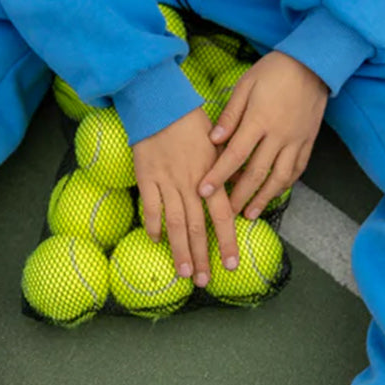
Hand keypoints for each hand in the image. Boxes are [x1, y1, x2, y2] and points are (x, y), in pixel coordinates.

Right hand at [132, 107, 238, 285]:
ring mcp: (167, 182)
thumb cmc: (193, 122)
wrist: (162, 104)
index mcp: (211, 176)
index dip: (226, 242)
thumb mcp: (217, 144)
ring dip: (179, 250)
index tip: (231, 264)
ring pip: (174, 223)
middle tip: (203, 281)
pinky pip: (150, 207)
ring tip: (183, 273)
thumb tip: (238, 191)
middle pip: (196, 227)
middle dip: (201, 257)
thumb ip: (225, 170)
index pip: (222, 216)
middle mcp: (190, 183)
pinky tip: (156, 241)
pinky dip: (153, 225)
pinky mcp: (146, 177)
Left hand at [197, 51, 328, 217]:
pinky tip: (274, 193)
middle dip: (239, 196)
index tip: (203, 191)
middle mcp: (278, 135)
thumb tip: (214, 140)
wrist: (312, 64)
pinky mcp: (308, 141)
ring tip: (250, 213)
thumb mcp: (245, 85)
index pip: (235, 156)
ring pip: (279, 178)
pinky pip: (297, 169)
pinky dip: (285, 185)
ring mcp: (296, 140)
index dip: (218, 176)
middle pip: (256, 173)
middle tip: (225, 213)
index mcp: (259, 120)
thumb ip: (230, 115)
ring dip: (263, 198)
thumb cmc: (274, 71)